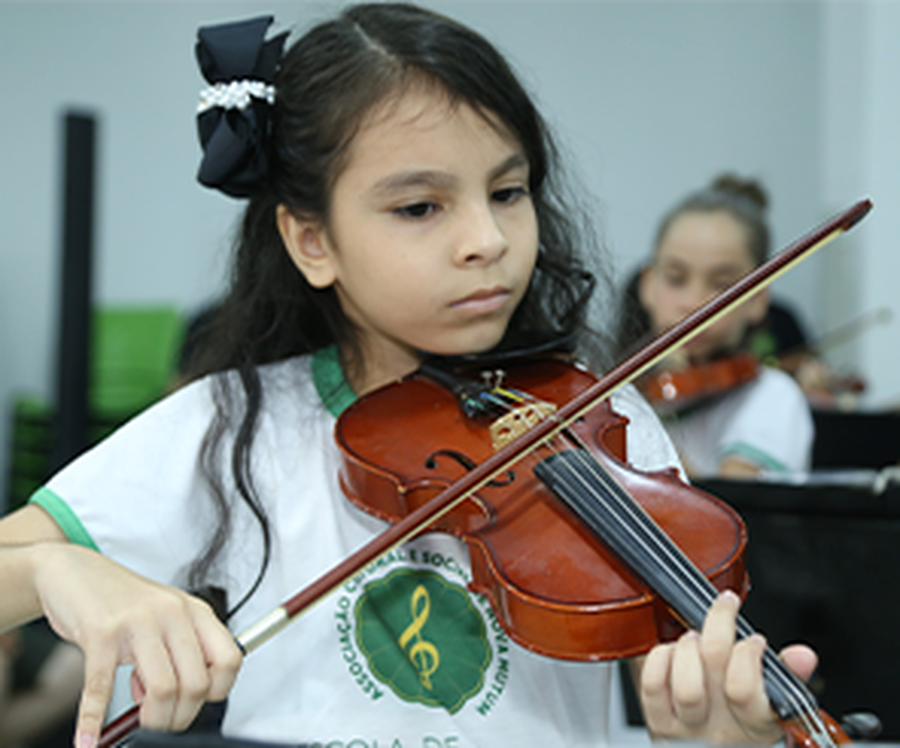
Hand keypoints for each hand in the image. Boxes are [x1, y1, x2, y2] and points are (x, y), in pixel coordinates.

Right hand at [31, 543, 241, 747]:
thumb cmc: (121, 602)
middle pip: (197, 683)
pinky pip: (101, 688)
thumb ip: (176, 655)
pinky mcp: (101, 632)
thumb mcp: (163, 619)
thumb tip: (176, 704)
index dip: (215, 692)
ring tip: (136, 723)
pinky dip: (94, 721)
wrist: (75, 571)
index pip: (229, 660)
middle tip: (161, 722)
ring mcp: (138, 621)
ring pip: (163, 688)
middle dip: (180, 716)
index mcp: (195, 611)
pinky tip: (89, 739)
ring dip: (152, 721)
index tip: (193, 703)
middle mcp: (173, 613)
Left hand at [639, 590, 817, 743]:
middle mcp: (720, 728)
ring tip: (695, 635)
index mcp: (756, 724)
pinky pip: (653, 685)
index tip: (754, 639)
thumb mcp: (775, 705)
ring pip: (685, 684)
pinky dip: (659, 658)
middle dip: (719, 626)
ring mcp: (687, 727)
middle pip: (714, 669)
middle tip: (724, 609)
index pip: (746, 688)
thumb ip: (789, 676)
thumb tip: (803, 655)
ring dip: (688, 647)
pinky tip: (671, 652)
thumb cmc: (742, 722)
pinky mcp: (658, 721)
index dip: (748, 653)